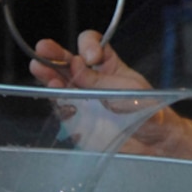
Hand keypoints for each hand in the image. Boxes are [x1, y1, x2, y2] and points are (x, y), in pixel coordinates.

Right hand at [30, 31, 180, 152]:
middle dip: (55, 53)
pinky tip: (53, 90)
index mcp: (109, 66)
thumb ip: (102, 81)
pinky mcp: (76, 120)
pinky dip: (53, 96)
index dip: (88, 45)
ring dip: (48, 72)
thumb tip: (76, 67)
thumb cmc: (150, 113)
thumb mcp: (131, 92)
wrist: (153, 146)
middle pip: (68, 60)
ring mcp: (82, 99)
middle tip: (44, 48)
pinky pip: (60, 105)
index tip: (93, 58)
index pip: (93, 45)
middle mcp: (92, 79)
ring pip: (59, 80)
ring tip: (38, 66)